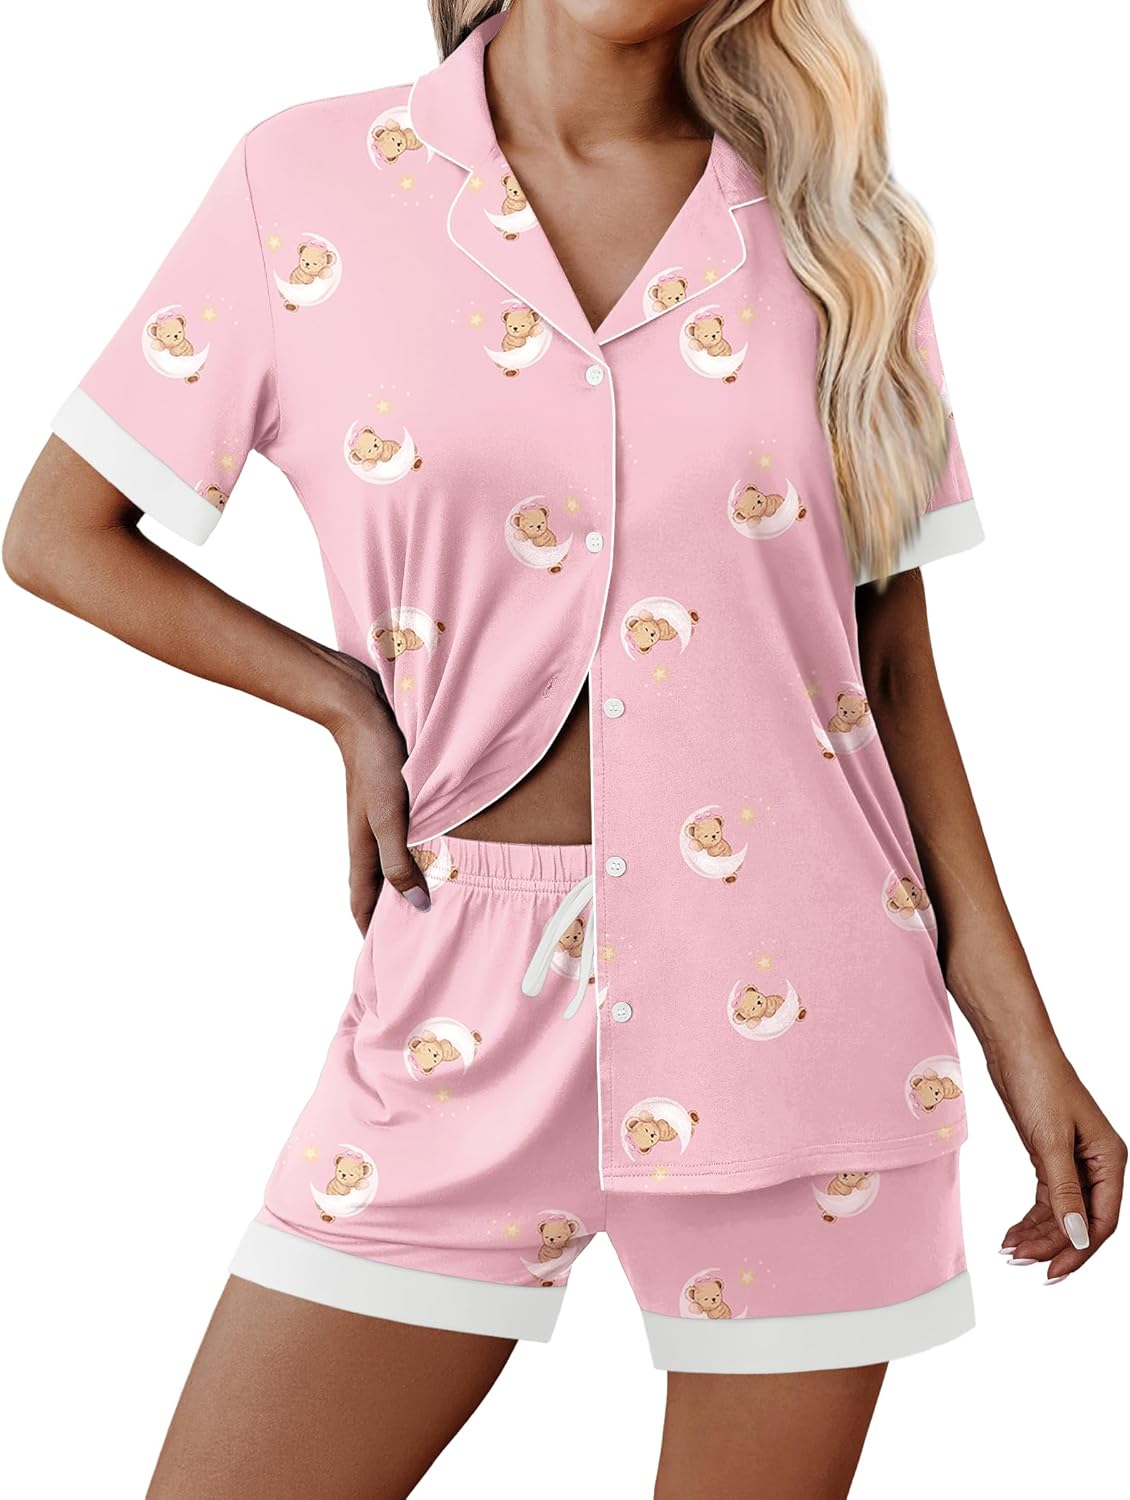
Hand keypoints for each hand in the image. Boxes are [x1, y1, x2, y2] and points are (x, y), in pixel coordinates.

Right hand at [327, 658, 430, 930]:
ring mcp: (380, 818)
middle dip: (393, 914)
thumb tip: (417, 905)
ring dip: (409, 883)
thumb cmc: (375, 762)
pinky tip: (438, 851)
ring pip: (394, 863)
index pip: (363, 903)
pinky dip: (418, 854)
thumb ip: (400, 861)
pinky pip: (405, 838)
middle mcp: (370, 838)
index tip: (384, 961)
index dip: (372, 932)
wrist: (362, 710)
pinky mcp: (393, 799)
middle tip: (417, 938)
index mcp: (364, 849)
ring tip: (435, 902)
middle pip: (379, 887)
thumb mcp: (390, 817)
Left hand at [990, 1040, 1124, 1279]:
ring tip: (1010, 1250)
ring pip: (1062, 1211)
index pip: (1102, 1220)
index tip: (1052, 1271)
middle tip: (1022, 1262)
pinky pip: (1047, 1197)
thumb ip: (1065, 1191)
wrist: (1014, 1047)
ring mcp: (1073, 1160)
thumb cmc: (1039, 1081)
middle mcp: (1097, 1163)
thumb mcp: (1050, 1140)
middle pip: (1081, 1220)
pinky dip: (1031, 1216)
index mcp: (1110, 1159)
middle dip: (1053, 1244)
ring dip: (1038, 1233)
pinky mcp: (1049, 1155)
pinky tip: (1013, 1232)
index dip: (1079, 1249)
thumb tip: (1078, 1236)